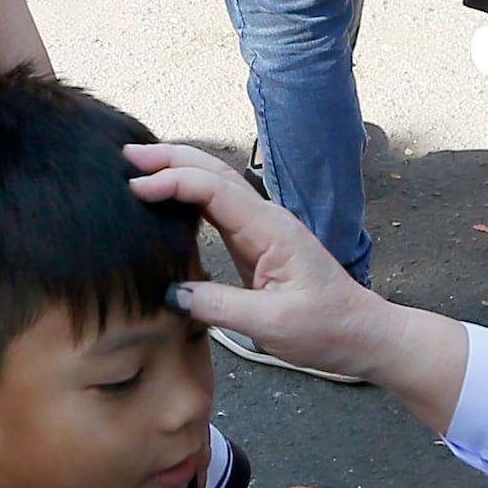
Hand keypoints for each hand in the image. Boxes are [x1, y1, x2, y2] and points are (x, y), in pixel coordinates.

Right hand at [125, 141, 401, 381]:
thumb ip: (219, 306)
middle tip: (125, 154)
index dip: (172, 182)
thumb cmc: (326, 329)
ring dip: (178, 170)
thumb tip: (171, 293)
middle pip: (214, 172)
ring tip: (138, 166)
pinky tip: (169, 196)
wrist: (362, 334)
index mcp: (270, 229)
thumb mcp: (271, 325)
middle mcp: (266, 219)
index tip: (134, 188)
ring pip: (216, 184)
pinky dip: (190, 193)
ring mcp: (262, 228)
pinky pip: (218, 207)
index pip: (214, 189)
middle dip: (170, 158)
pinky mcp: (258, 242)